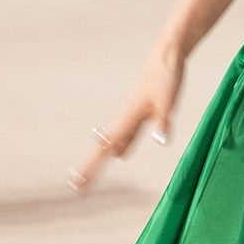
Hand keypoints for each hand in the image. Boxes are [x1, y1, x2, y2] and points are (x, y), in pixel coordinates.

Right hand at [70, 45, 182, 193]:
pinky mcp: (142, 113)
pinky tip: (121, 154)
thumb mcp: (168, 102)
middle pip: (104, 150)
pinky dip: (120, 147)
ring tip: (89, 175)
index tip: (76, 182)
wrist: (167, 55)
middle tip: (76, 188)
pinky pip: (127, 135)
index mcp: (127, 119)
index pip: (105, 149)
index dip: (91, 168)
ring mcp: (133, 117)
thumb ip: (164, 123)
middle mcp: (126, 120)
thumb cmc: (166, 77)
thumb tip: (161, 143)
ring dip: (102, 158)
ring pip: (114, 143)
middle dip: (90, 169)